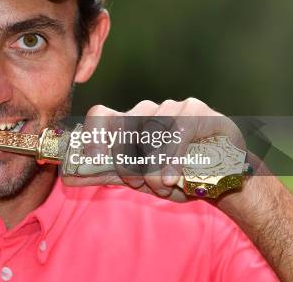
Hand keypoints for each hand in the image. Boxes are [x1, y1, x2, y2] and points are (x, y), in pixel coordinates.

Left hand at [62, 98, 245, 201]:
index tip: (91, 158)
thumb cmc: (178, 177)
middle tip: (137, 182)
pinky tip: (171, 178)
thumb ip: (103, 174)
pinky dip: (171, 158)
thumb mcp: (138, 179)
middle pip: (124, 127)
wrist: (225, 180)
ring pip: (150, 131)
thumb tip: (67, 177)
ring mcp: (173, 108)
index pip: (101, 115)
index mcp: (130, 124)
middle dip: (127, 160)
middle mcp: (148, 111)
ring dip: (152, 164)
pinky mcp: (198, 112)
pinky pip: (177, 131)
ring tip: (161, 185)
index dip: (92, 133)